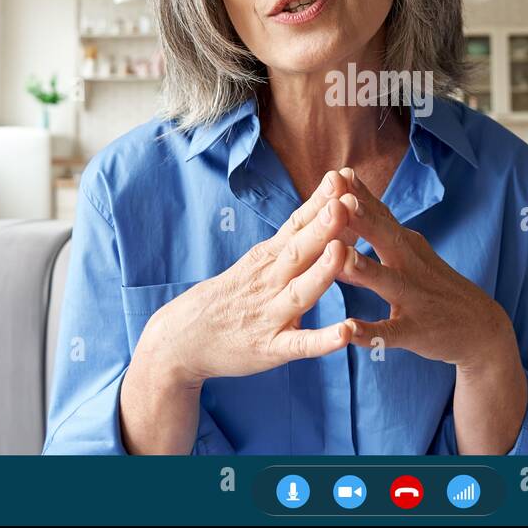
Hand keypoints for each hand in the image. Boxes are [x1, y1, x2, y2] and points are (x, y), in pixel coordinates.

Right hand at [137, 169, 361, 387]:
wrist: (180, 341)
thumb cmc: (228, 297)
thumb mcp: (255, 262)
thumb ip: (290, 241)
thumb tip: (328, 208)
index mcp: (266, 259)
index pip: (294, 225)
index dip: (318, 202)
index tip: (341, 178)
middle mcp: (269, 282)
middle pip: (298, 251)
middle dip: (323, 226)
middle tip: (347, 201)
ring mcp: (270, 316)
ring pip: (300, 292)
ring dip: (322, 271)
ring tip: (342, 250)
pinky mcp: (272, 349)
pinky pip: (301, 345)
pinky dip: (323, 340)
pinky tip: (346, 332)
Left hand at [334, 168, 514, 369]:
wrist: (481, 327)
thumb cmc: (435, 285)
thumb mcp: (411, 253)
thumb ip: (378, 233)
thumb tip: (342, 206)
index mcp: (406, 244)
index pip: (380, 214)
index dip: (359, 195)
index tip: (335, 174)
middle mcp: (411, 265)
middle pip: (386, 238)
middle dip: (363, 219)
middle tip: (338, 200)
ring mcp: (415, 297)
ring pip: (388, 281)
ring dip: (365, 270)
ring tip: (342, 259)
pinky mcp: (417, 330)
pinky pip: (392, 332)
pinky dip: (372, 332)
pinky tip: (350, 330)